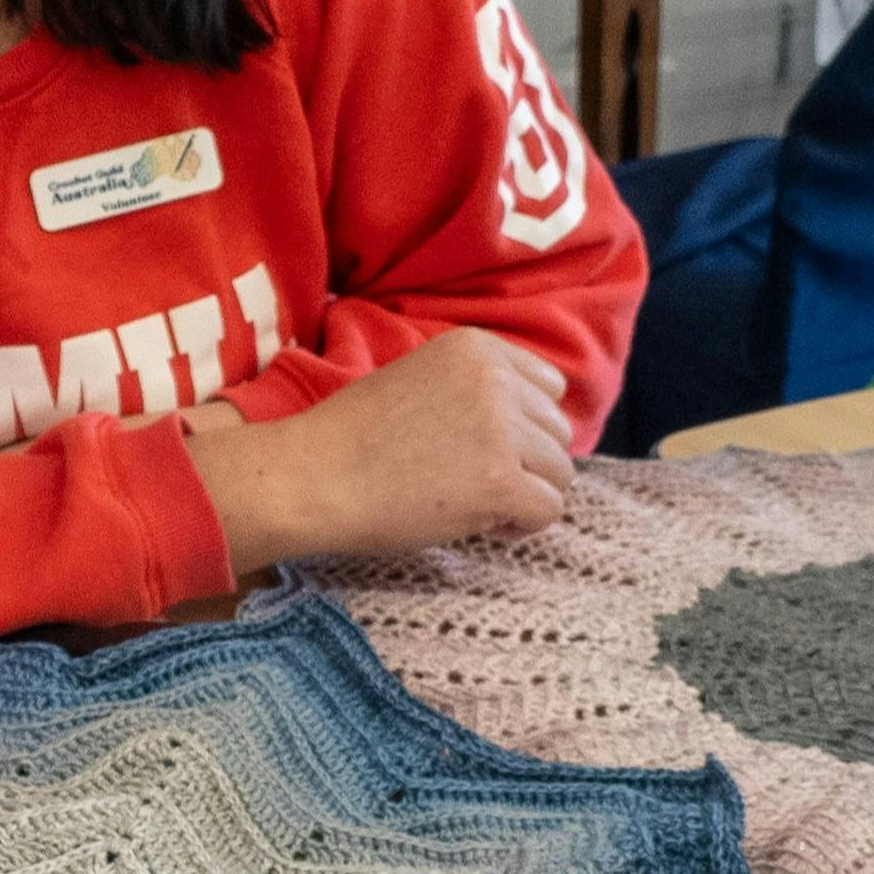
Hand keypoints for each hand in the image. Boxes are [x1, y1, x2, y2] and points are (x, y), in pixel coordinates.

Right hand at [185, 326, 572, 567]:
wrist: (313, 477)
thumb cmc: (352, 437)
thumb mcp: (418, 379)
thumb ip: (473, 390)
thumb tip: (528, 429)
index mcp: (476, 348)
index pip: (548, 387)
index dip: (524, 425)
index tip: (485, 448)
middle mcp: (496, 379)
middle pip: (557, 431)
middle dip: (526, 462)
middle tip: (473, 483)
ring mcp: (502, 430)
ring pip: (560, 472)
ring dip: (525, 494)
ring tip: (473, 504)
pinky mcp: (501, 481)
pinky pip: (549, 509)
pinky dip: (522, 525)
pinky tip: (481, 524)